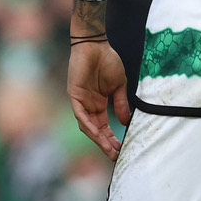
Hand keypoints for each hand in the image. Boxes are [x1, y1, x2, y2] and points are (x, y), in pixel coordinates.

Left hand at [67, 40, 129, 160]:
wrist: (96, 45)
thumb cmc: (108, 61)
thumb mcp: (119, 86)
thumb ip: (121, 104)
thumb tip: (126, 122)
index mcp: (99, 104)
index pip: (104, 126)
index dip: (112, 138)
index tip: (121, 149)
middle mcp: (88, 105)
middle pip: (96, 130)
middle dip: (105, 143)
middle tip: (116, 155)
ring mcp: (80, 101)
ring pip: (87, 125)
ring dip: (97, 138)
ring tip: (109, 149)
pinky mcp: (74, 95)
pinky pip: (80, 114)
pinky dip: (88, 124)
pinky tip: (96, 134)